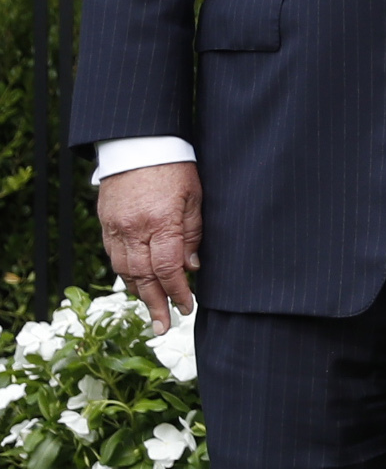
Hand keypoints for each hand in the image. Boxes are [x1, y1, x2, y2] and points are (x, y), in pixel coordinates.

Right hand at [98, 162, 201, 333]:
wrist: (138, 142)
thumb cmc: (175, 166)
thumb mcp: (195, 197)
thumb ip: (193, 233)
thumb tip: (191, 268)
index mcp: (160, 222)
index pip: (168, 268)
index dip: (178, 292)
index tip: (187, 307)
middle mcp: (134, 229)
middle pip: (143, 276)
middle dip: (155, 303)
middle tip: (163, 326)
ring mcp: (116, 227)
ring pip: (124, 269)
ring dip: (138, 292)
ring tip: (151, 310)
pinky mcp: (106, 222)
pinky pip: (113, 255)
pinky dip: (124, 273)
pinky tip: (135, 284)